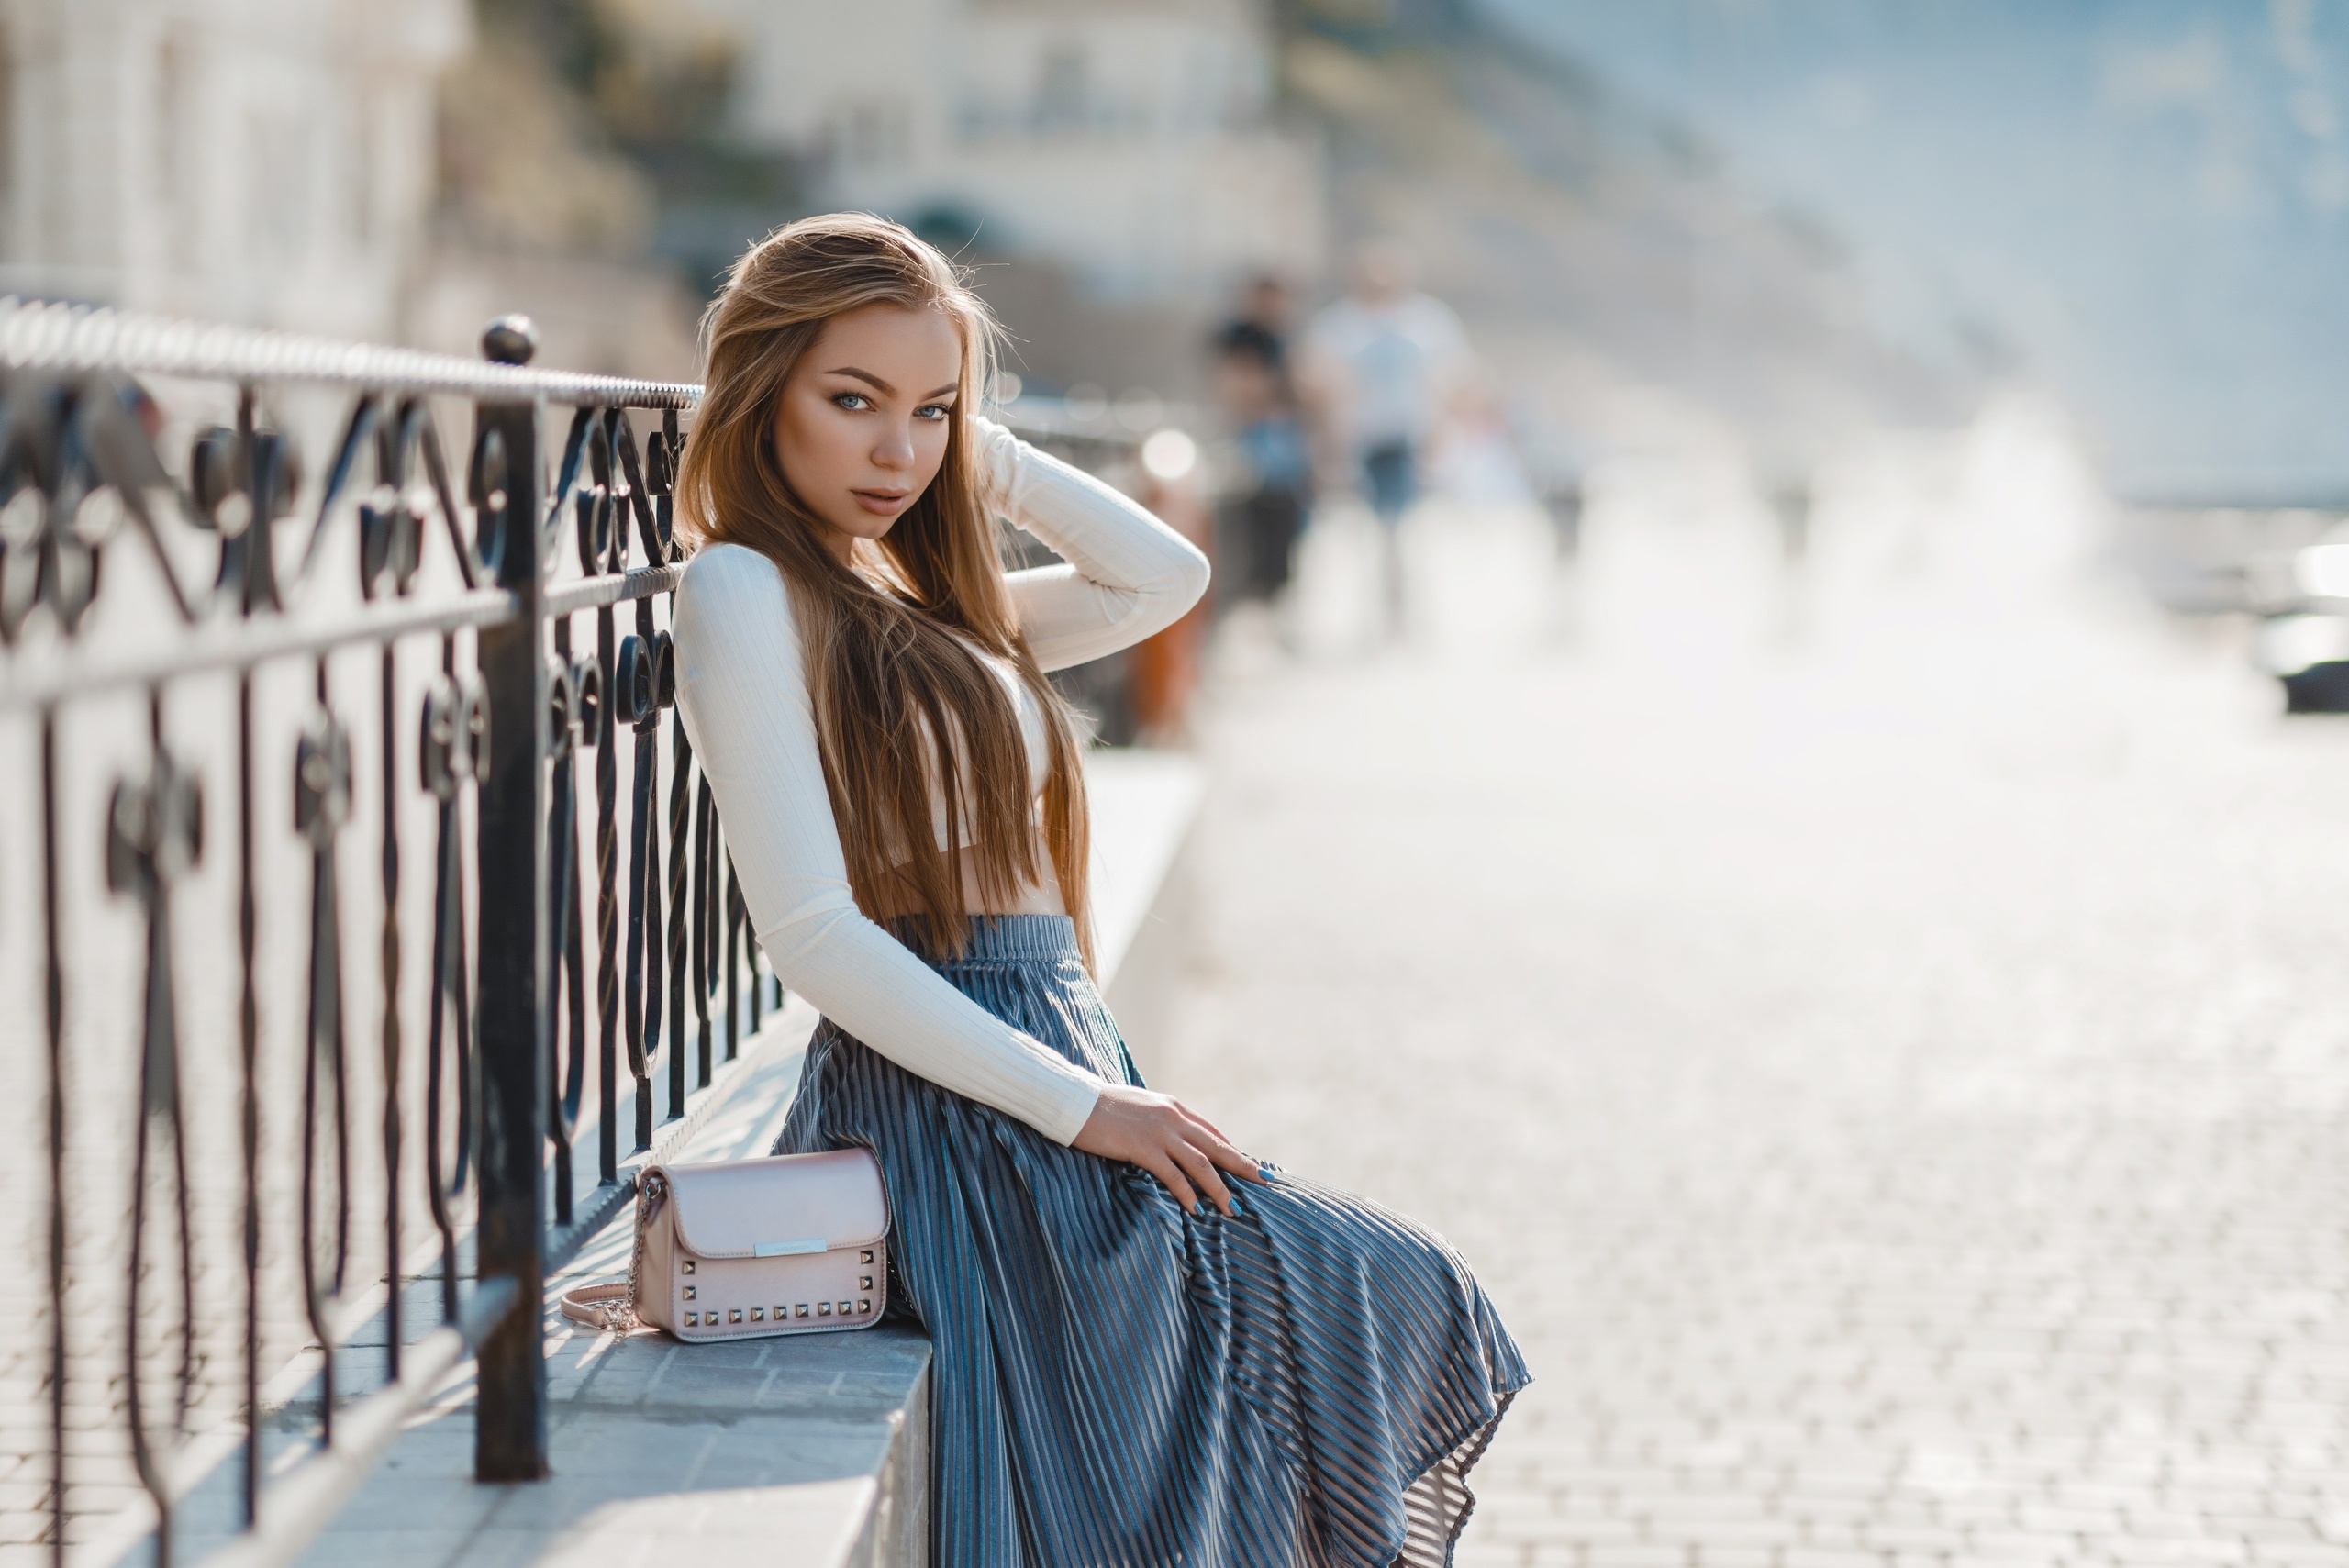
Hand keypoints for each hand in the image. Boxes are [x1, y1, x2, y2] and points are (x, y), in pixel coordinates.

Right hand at [1072, 1083, 1266, 1216]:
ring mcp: (1159, 1132)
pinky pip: (1172, 1174)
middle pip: (1216, 1146)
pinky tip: (1196, 1210)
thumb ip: (1157, 1122)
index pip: (1211, 1132)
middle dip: (1242, 1166)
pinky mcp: (1142, 1147)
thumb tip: (1168, 1140)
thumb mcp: (1138, 1109)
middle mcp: (1173, 1117)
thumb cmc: (1101, 1107)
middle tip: (1263, 1182)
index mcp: (1173, 1107)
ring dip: (1219, 1188)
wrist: (1074, 1100)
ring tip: (1233, 1209)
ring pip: (1200, 1163)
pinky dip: (1187, 1193)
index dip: (1231, 1150)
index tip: (1247, 1165)